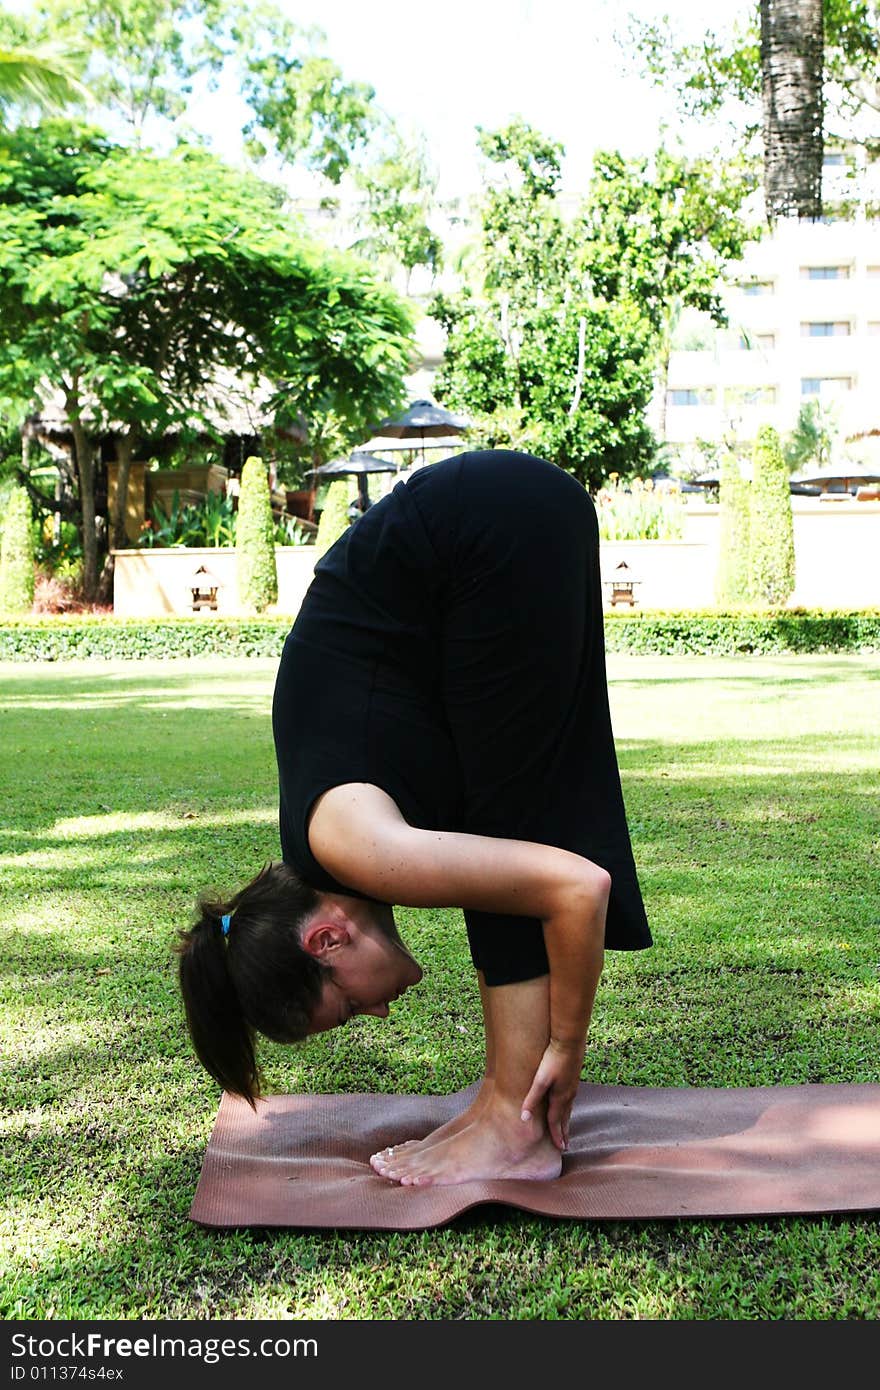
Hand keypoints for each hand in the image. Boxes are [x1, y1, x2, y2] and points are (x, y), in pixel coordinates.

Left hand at [520, 1037, 585, 1151]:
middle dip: (564, 1133)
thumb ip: (532, 1099)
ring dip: (567, 1122)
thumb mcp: (540, 1080)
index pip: (556, 1122)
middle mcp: (569, 1095)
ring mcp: (573, 1087)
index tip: (560, 1148)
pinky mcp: (573, 1078)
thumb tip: (523, 1118)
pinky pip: (571, 1100)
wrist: (569, 1040)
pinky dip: (569, 1109)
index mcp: (560, 1098)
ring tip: (566, 1130)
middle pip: (565, 1118)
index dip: (556, 1135)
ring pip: (569, 1109)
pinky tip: (567, 1106)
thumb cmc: (553, 1058)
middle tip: (565, 1146)